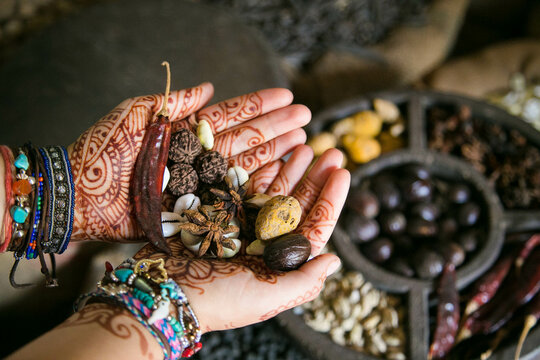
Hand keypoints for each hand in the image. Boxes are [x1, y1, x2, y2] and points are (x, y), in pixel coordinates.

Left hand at [67, 84, 309, 241]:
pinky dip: (258, 187)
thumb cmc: (102, 150)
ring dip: (275, 153)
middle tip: (306, 117)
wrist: (80, 194)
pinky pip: (233, 198)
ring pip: (245, 167)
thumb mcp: (135, 114)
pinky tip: (282, 175)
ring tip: (303, 140)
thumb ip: (173, 102)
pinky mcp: (197, 210)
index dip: (258, 106)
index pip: (230, 116)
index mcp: (185, 132)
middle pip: (246, 140)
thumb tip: (209, 87)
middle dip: (276, 127)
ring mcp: (200, 184)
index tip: (285, 96)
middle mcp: (198, 158)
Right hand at [133, 148, 349, 331]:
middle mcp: (264, 241)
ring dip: (290, 168)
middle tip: (331, 151)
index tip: (343, 172)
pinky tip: (273, 152)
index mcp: (279, 261)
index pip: (313, 226)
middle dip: (314, 178)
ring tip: (305, 144)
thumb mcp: (267, 298)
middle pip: (297, 204)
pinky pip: (244, 186)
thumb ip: (303, 280)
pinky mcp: (219, 211)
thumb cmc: (218, 302)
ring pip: (273, 191)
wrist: (165, 291)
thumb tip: (335, 259)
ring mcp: (242, 224)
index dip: (330, 199)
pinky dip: (259, 169)